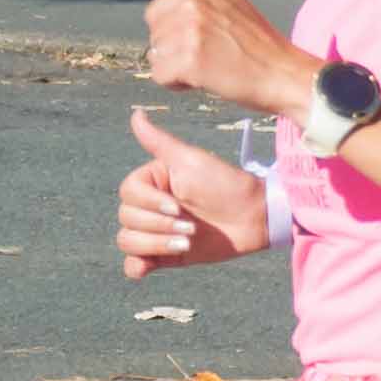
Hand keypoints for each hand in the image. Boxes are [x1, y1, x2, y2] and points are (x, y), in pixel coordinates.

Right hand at [116, 107, 273, 274]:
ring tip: (186, 242)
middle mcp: (151, 205)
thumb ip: (159, 142)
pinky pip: (134, 265)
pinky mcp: (166, 255)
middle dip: (158, 225)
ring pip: (128, 241)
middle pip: (127, 219)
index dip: (150, 203)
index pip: (128, 193)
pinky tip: (148, 266)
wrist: (254, 217)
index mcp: (152, 181)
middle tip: (191, 225)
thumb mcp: (190, 160)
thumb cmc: (225, 183)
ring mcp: (157, 231)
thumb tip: (135, 113)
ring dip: (155, 244)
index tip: (179, 204)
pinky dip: (136, 267)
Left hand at [141, 0, 316, 117]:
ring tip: (209, 66)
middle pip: (155, 35)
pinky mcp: (190, 60)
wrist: (282, 73)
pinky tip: (204, 79)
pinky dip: (178, 84)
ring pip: (156, 57)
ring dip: (176, 68)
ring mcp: (190, 31)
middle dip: (174, 50)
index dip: (176, 32)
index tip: (205, 37)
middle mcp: (191, 3)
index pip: (156, 13)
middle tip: (210, 53)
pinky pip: (161, 76)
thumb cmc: (258, 39)